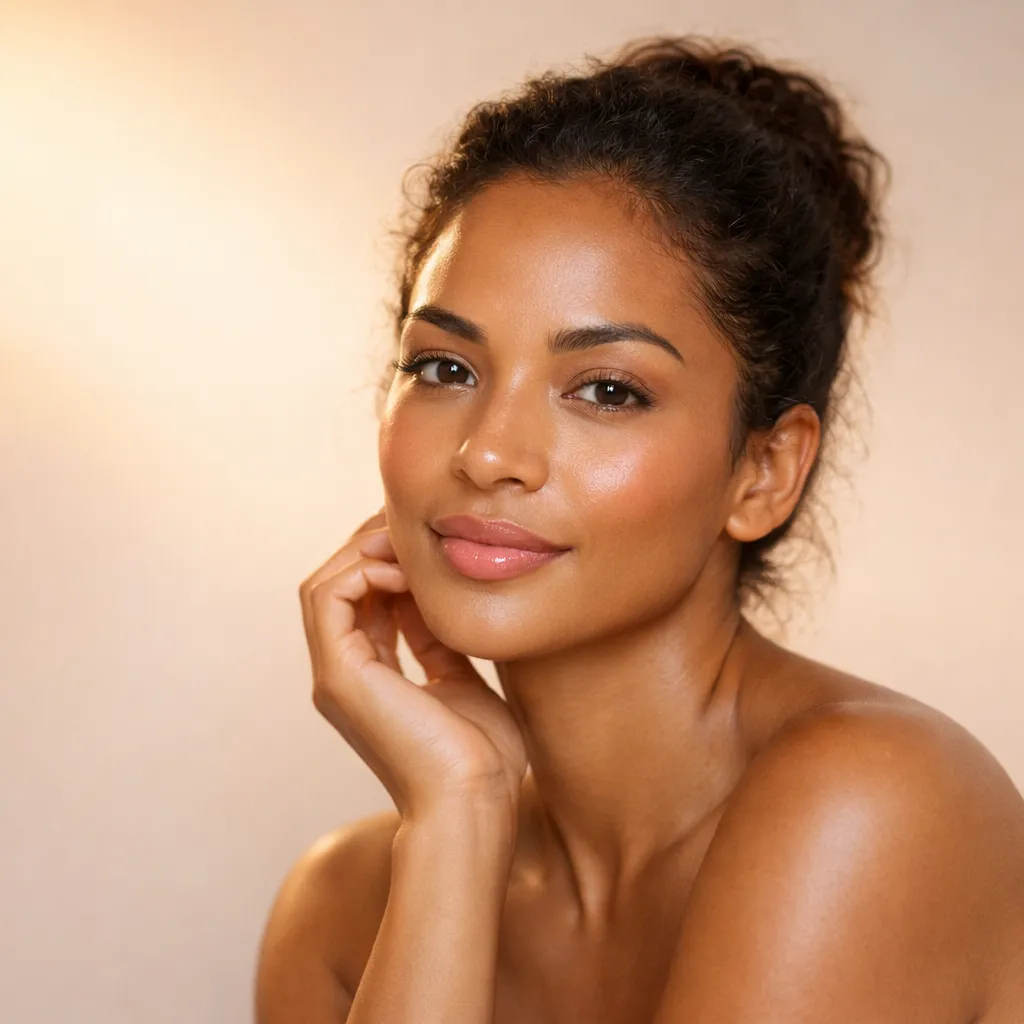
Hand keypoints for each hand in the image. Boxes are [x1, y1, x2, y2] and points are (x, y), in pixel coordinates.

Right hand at [298, 509, 527, 818]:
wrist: (476, 805)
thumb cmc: (482, 758)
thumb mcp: (463, 680)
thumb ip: (440, 641)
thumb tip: (438, 598)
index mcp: (370, 678)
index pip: (364, 598)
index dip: (392, 560)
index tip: (433, 541)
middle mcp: (344, 673)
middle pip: (338, 582)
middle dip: (375, 546)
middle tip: (418, 527)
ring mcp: (335, 675)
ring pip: (324, 583)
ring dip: (366, 552)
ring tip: (413, 545)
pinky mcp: (339, 675)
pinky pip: (329, 597)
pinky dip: (364, 571)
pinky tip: (409, 573)